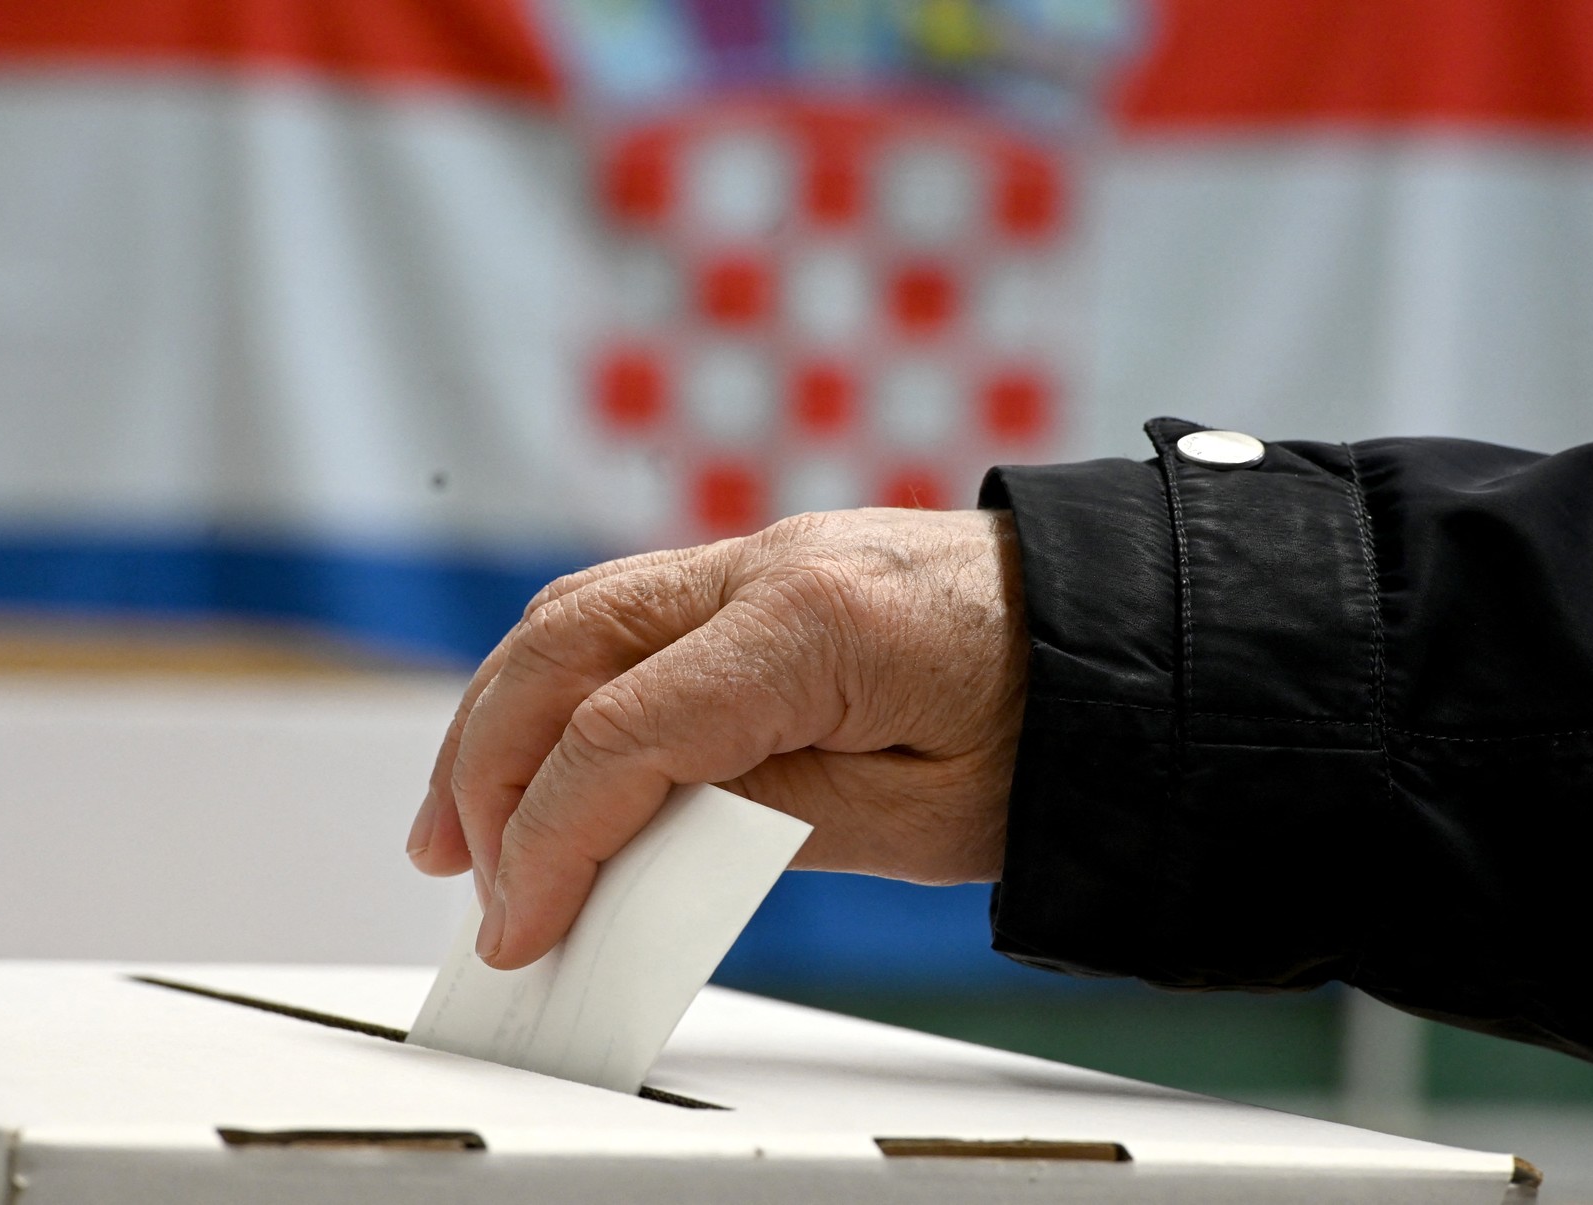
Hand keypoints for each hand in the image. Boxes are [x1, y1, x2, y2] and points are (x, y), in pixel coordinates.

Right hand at [405, 508, 1027, 968]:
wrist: (1132, 635)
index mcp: (815, 624)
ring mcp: (764, 556)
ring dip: (503, 712)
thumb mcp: (923, 823)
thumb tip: (639, 847)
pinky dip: (565, 683)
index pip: (622, 731)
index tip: (518, 925)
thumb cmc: (1061, 726)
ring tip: (468, 819)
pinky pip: (628, 613)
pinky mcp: (769, 572)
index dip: (548, 838)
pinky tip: (552, 748)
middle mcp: (770, 566)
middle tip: (460, 872)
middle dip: (486, 764)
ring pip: (577, 614)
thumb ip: (769, 824)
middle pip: (563, 647)